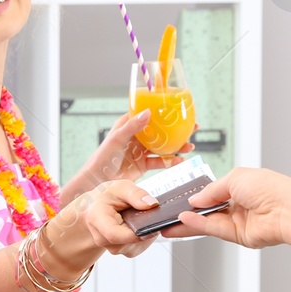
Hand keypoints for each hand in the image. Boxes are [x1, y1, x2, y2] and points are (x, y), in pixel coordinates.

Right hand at [43, 179, 161, 268]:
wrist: (92, 212)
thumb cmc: (103, 198)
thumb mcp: (117, 187)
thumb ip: (134, 194)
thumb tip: (152, 204)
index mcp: (98, 221)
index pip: (116, 235)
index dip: (134, 234)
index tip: (147, 224)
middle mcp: (102, 239)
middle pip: (130, 244)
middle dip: (144, 232)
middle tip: (151, 216)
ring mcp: (111, 248)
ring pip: (136, 249)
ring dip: (146, 235)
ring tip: (144, 218)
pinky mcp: (121, 251)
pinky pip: (138, 249)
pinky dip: (145, 238)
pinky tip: (143, 226)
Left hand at [79, 110, 193, 185]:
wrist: (98, 181)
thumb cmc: (102, 158)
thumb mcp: (117, 139)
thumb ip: (132, 126)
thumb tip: (148, 113)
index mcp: (129, 125)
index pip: (149, 114)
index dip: (164, 112)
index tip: (180, 110)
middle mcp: (137, 136)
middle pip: (161, 130)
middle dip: (177, 129)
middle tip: (193, 128)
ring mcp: (141, 151)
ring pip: (163, 146)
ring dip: (177, 146)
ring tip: (189, 146)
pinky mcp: (143, 165)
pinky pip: (160, 162)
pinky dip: (170, 162)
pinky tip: (180, 161)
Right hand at [160, 167, 290, 249]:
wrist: (289, 210)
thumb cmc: (271, 188)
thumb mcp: (234, 177)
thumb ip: (211, 190)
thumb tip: (196, 199)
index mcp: (241, 186)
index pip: (213, 191)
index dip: (196, 195)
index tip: (179, 197)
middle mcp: (239, 204)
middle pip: (207, 209)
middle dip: (188, 211)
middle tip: (167, 213)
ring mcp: (239, 221)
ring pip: (207, 222)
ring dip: (188, 221)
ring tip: (168, 221)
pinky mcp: (239, 236)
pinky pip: (213, 229)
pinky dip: (197, 225)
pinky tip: (183, 220)